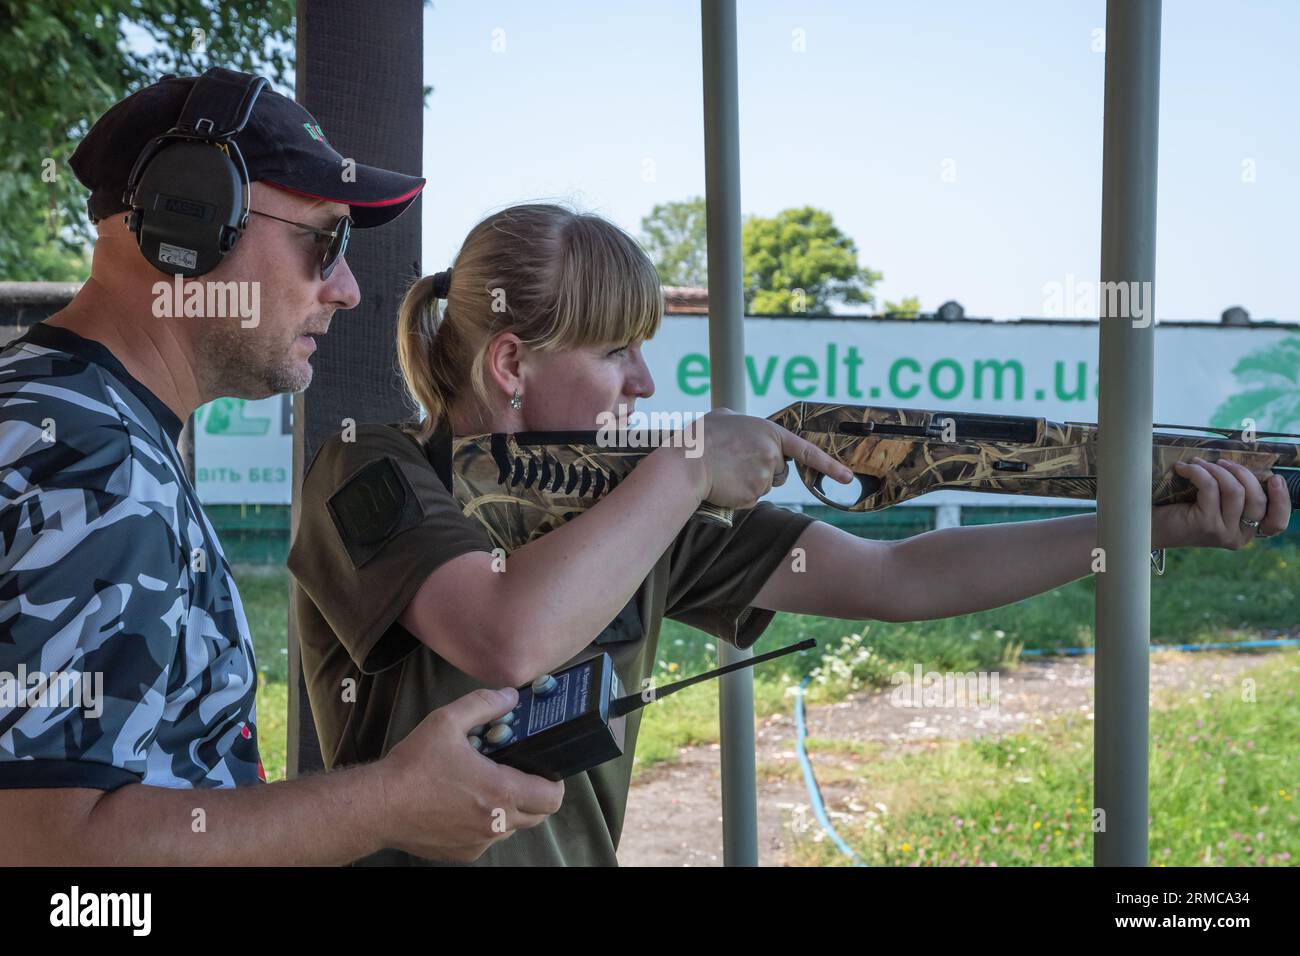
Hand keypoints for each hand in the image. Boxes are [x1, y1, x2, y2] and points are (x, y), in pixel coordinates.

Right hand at [375, 687, 563, 861]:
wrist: (379, 806)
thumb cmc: (413, 765)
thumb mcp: (447, 721)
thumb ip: (483, 704)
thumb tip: (510, 696)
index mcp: (500, 791)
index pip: (552, 798)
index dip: (555, 782)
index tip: (544, 768)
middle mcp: (496, 823)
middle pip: (538, 815)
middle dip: (535, 795)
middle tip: (518, 773)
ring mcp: (480, 842)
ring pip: (513, 828)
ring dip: (510, 810)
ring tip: (488, 787)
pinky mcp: (463, 854)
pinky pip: (489, 839)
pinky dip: (487, 824)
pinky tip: (466, 805)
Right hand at [685, 407, 853, 509]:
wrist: (686, 462)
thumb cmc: (700, 438)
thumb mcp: (723, 417)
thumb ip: (741, 422)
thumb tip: (738, 425)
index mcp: (769, 433)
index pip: (806, 451)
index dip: (829, 465)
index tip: (848, 478)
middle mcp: (772, 455)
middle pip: (779, 471)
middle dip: (764, 470)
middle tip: (735, 463)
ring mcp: (763, 477)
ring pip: (764, 486)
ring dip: (748, 482)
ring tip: (725, 471)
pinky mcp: (752, 496)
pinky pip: (750, 499)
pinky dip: (738, 496)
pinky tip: (723, 484)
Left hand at [1156, 457, 1291, 548]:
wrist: (1148, 526)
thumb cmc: (1181, 509)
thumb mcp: (1214, 503)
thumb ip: (1234, 493)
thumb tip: (1247, 467)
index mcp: (1246, 532)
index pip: (1277, 523)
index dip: (1282, 500)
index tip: (1275, 478)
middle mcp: (1238, 536)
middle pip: (1257, 499)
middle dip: (1241, 472)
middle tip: (1220, 461)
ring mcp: (1223, 532)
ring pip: (1235, 491)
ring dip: (1216, 469)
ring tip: (1198, 463)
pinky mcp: (1206, 525)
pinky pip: (1211, 487)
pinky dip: (1198, 471)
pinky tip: (1183, 468)